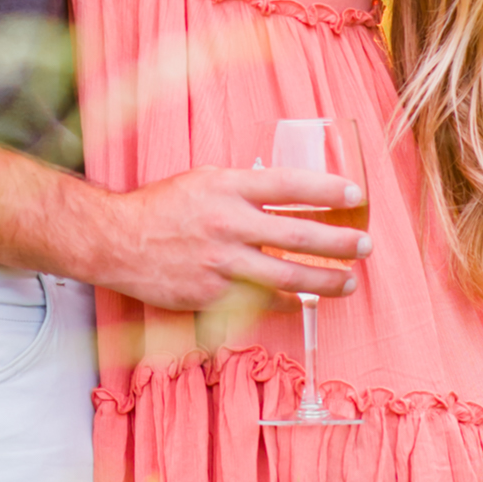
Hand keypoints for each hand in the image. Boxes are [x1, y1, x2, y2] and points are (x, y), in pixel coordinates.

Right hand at [103, 166, 369, 311]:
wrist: (118, 240)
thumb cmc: (162, 207)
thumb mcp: (203, 180)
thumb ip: (243, 188)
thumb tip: (287, 195)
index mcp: (227, 186)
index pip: (289, 184)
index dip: (327, 189)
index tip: (355, 194)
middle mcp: (228, 222)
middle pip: (299, 234)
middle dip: (340, 242)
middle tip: (365, 246)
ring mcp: (222, 261)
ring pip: (288, 275)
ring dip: (325, 280)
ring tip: (348, 281)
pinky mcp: (213, 294)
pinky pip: (262, 300)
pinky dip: (287, 301)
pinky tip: (304, 300)